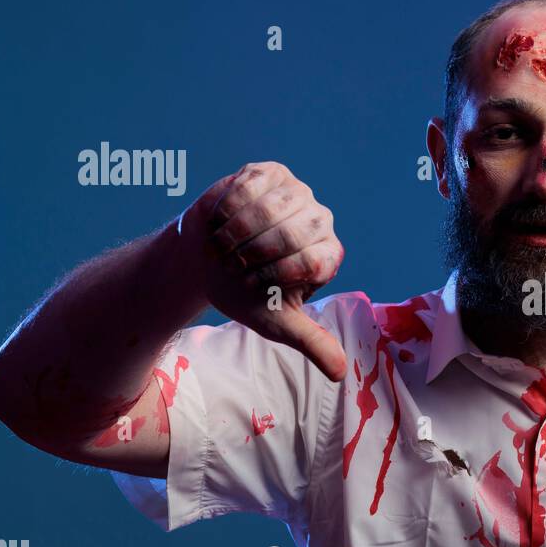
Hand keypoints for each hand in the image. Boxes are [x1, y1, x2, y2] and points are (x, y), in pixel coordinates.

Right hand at [179, 161, 347, 380]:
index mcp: (327, 255)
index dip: (276, 274)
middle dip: (256, 253)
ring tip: (225, 246)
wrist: (205, 261)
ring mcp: (297, 193)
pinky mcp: (270, 173)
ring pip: (274, 206)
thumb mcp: (277, 322)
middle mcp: (320, 221)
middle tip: (234, 265)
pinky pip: (252, 184)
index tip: (253, 284)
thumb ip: (311, 342)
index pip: (314, 260)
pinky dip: (229, 206)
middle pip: (297, 231)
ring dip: (240, 230)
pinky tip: (221, 220)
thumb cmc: (244, 292)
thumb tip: (340, 373)